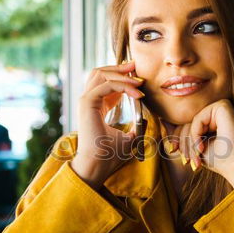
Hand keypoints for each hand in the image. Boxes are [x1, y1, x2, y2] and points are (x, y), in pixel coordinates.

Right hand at [70, 61, 144, 188]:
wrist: (98, 165)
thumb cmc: (110, 155)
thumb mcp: (128, 137)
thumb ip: (135, 127)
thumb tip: (146, 122)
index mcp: (96, 106)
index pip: (105, 82)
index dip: (122, 77)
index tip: (139, 79)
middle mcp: (89, 101)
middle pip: (100, 72)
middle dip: (119, 68)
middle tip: (135, 67)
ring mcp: (86, 100)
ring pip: (100, 74)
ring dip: (121, 74)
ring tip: (137, 80)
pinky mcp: (87, 103)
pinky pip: (106, 85)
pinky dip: (122, 85)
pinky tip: (136, 92)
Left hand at [166, 99, 233, 188]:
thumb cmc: (219, 160)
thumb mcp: (192, 146)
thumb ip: (178, 132)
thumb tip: (161, 119)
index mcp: (210, 120)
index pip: (185, 123)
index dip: (177, 138)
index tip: (174, 151)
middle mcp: (215, 111)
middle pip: (186, 121)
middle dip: (183, 142)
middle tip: (188, 160)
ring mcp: (219, 107)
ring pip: (190, 120)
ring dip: (189, 142)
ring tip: (196, 156)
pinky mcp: (223, 106)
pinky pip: (198, 118)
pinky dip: (196, 134)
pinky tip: (202, 147)